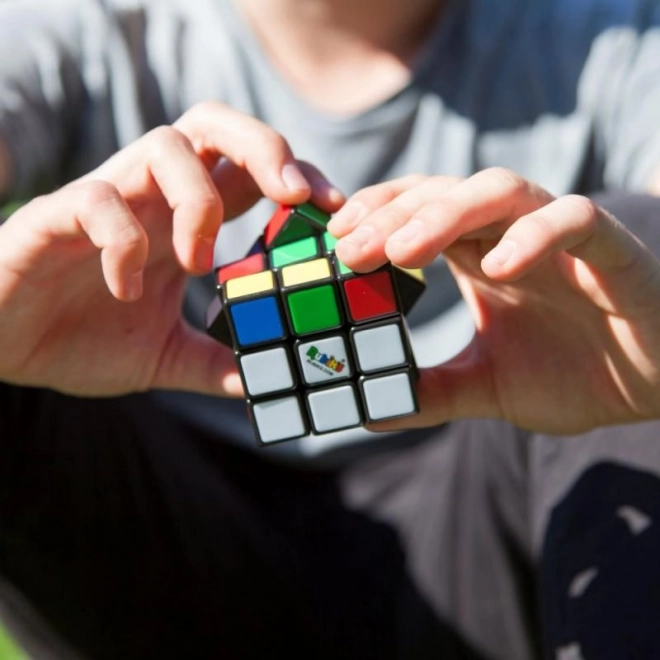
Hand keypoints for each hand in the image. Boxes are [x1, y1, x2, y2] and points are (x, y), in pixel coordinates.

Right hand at [0, 102, 342, 395]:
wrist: (3, 344)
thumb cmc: (82, 338)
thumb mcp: (166, 358)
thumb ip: (217, 365)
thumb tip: (270, 386)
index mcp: (181, 222)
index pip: (247, 171)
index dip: (294, 174)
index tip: (328, 206)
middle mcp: (150, 199)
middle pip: (212, 125)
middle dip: (263, 147)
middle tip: (294, 195)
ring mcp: (104, 201)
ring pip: (163, 146)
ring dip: (198, 201)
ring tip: (197, 264)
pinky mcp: (55, 217)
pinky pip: (96, 202)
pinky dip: (124, 243)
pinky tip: (126, 290)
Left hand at [328, 169, 659, 432]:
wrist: (653, 386)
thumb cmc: (574, 374)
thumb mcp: (487, 386)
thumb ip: (431, 391)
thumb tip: (368, 411)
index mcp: (481, 255)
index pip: (418, 210)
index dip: (376, 216)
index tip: (334, 244)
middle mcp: (514, 236)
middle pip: (446, 193)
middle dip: (394, 215)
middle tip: (349, 251)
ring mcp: (563, 238)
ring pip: (502, 191)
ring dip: (447, 214)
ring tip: (403, 252)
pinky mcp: (614, 253)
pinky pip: (577, 220)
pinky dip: (537, 234)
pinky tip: (498, 267)